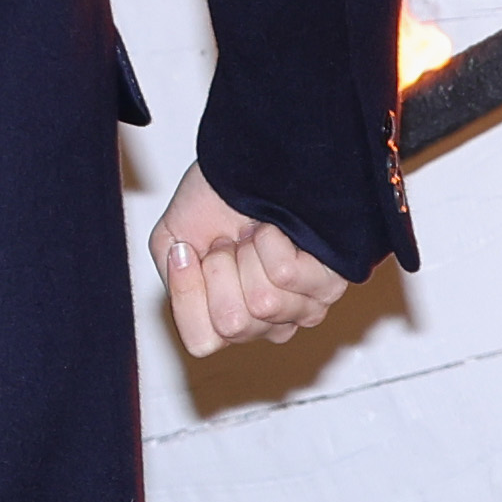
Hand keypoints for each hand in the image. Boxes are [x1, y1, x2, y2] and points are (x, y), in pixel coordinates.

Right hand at [149, 168, 348, 359]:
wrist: (252, 159)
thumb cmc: (220, 198)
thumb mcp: (173, 240)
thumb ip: (173, 282)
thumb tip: (186, 273)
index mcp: (228, 319)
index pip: (202, 341)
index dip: (189, 293)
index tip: (191, 252)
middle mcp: (267, 323)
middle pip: (233, 323)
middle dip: (221, 269)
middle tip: (232, 242)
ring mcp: (301, 307)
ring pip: (263, 302)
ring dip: (250, 253)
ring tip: (257, 234)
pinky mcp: (328, 283)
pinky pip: (286, 274)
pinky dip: (274, 240)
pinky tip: (280, 231)